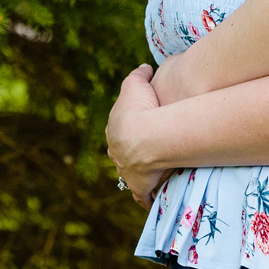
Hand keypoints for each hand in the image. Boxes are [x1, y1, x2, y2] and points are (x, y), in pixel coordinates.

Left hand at [106, 65, 169, 207]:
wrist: (147, 135)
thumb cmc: (141, 108)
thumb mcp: (136, 83)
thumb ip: (139, 74)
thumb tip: (144, 68)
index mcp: (114, 129)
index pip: (119, 131)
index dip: (128, 130)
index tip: (138, 130)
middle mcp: (116, 152)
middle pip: (122, 154)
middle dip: (131, 154)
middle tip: (146, 153)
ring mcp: (126, 170)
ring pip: (131, 174)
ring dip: (140, 175)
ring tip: (153, 174)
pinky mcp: (139, 186)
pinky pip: (143, 196)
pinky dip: (148, 198)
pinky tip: (154, 200)